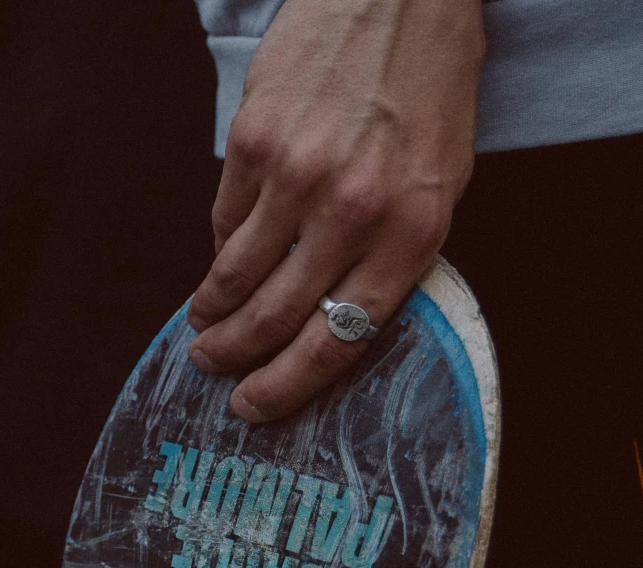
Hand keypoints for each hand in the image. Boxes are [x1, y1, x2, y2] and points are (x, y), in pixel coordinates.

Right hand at [186, 0, 483, 421]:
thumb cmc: (429, 86)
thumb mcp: (438, 179)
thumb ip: (390, 250)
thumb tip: (328, 313)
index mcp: (412, 231)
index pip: (339, 340)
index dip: (288, 386)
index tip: (255, 406)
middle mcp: (354, 212)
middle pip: (276, 317)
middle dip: (235, 357)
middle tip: (213, 371)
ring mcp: (298, 177)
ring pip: (235, 276)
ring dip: (212, 311)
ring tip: (204, 324)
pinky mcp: (254, 143)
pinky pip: (226, 219)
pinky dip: (223, 245)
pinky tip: (226, 253)